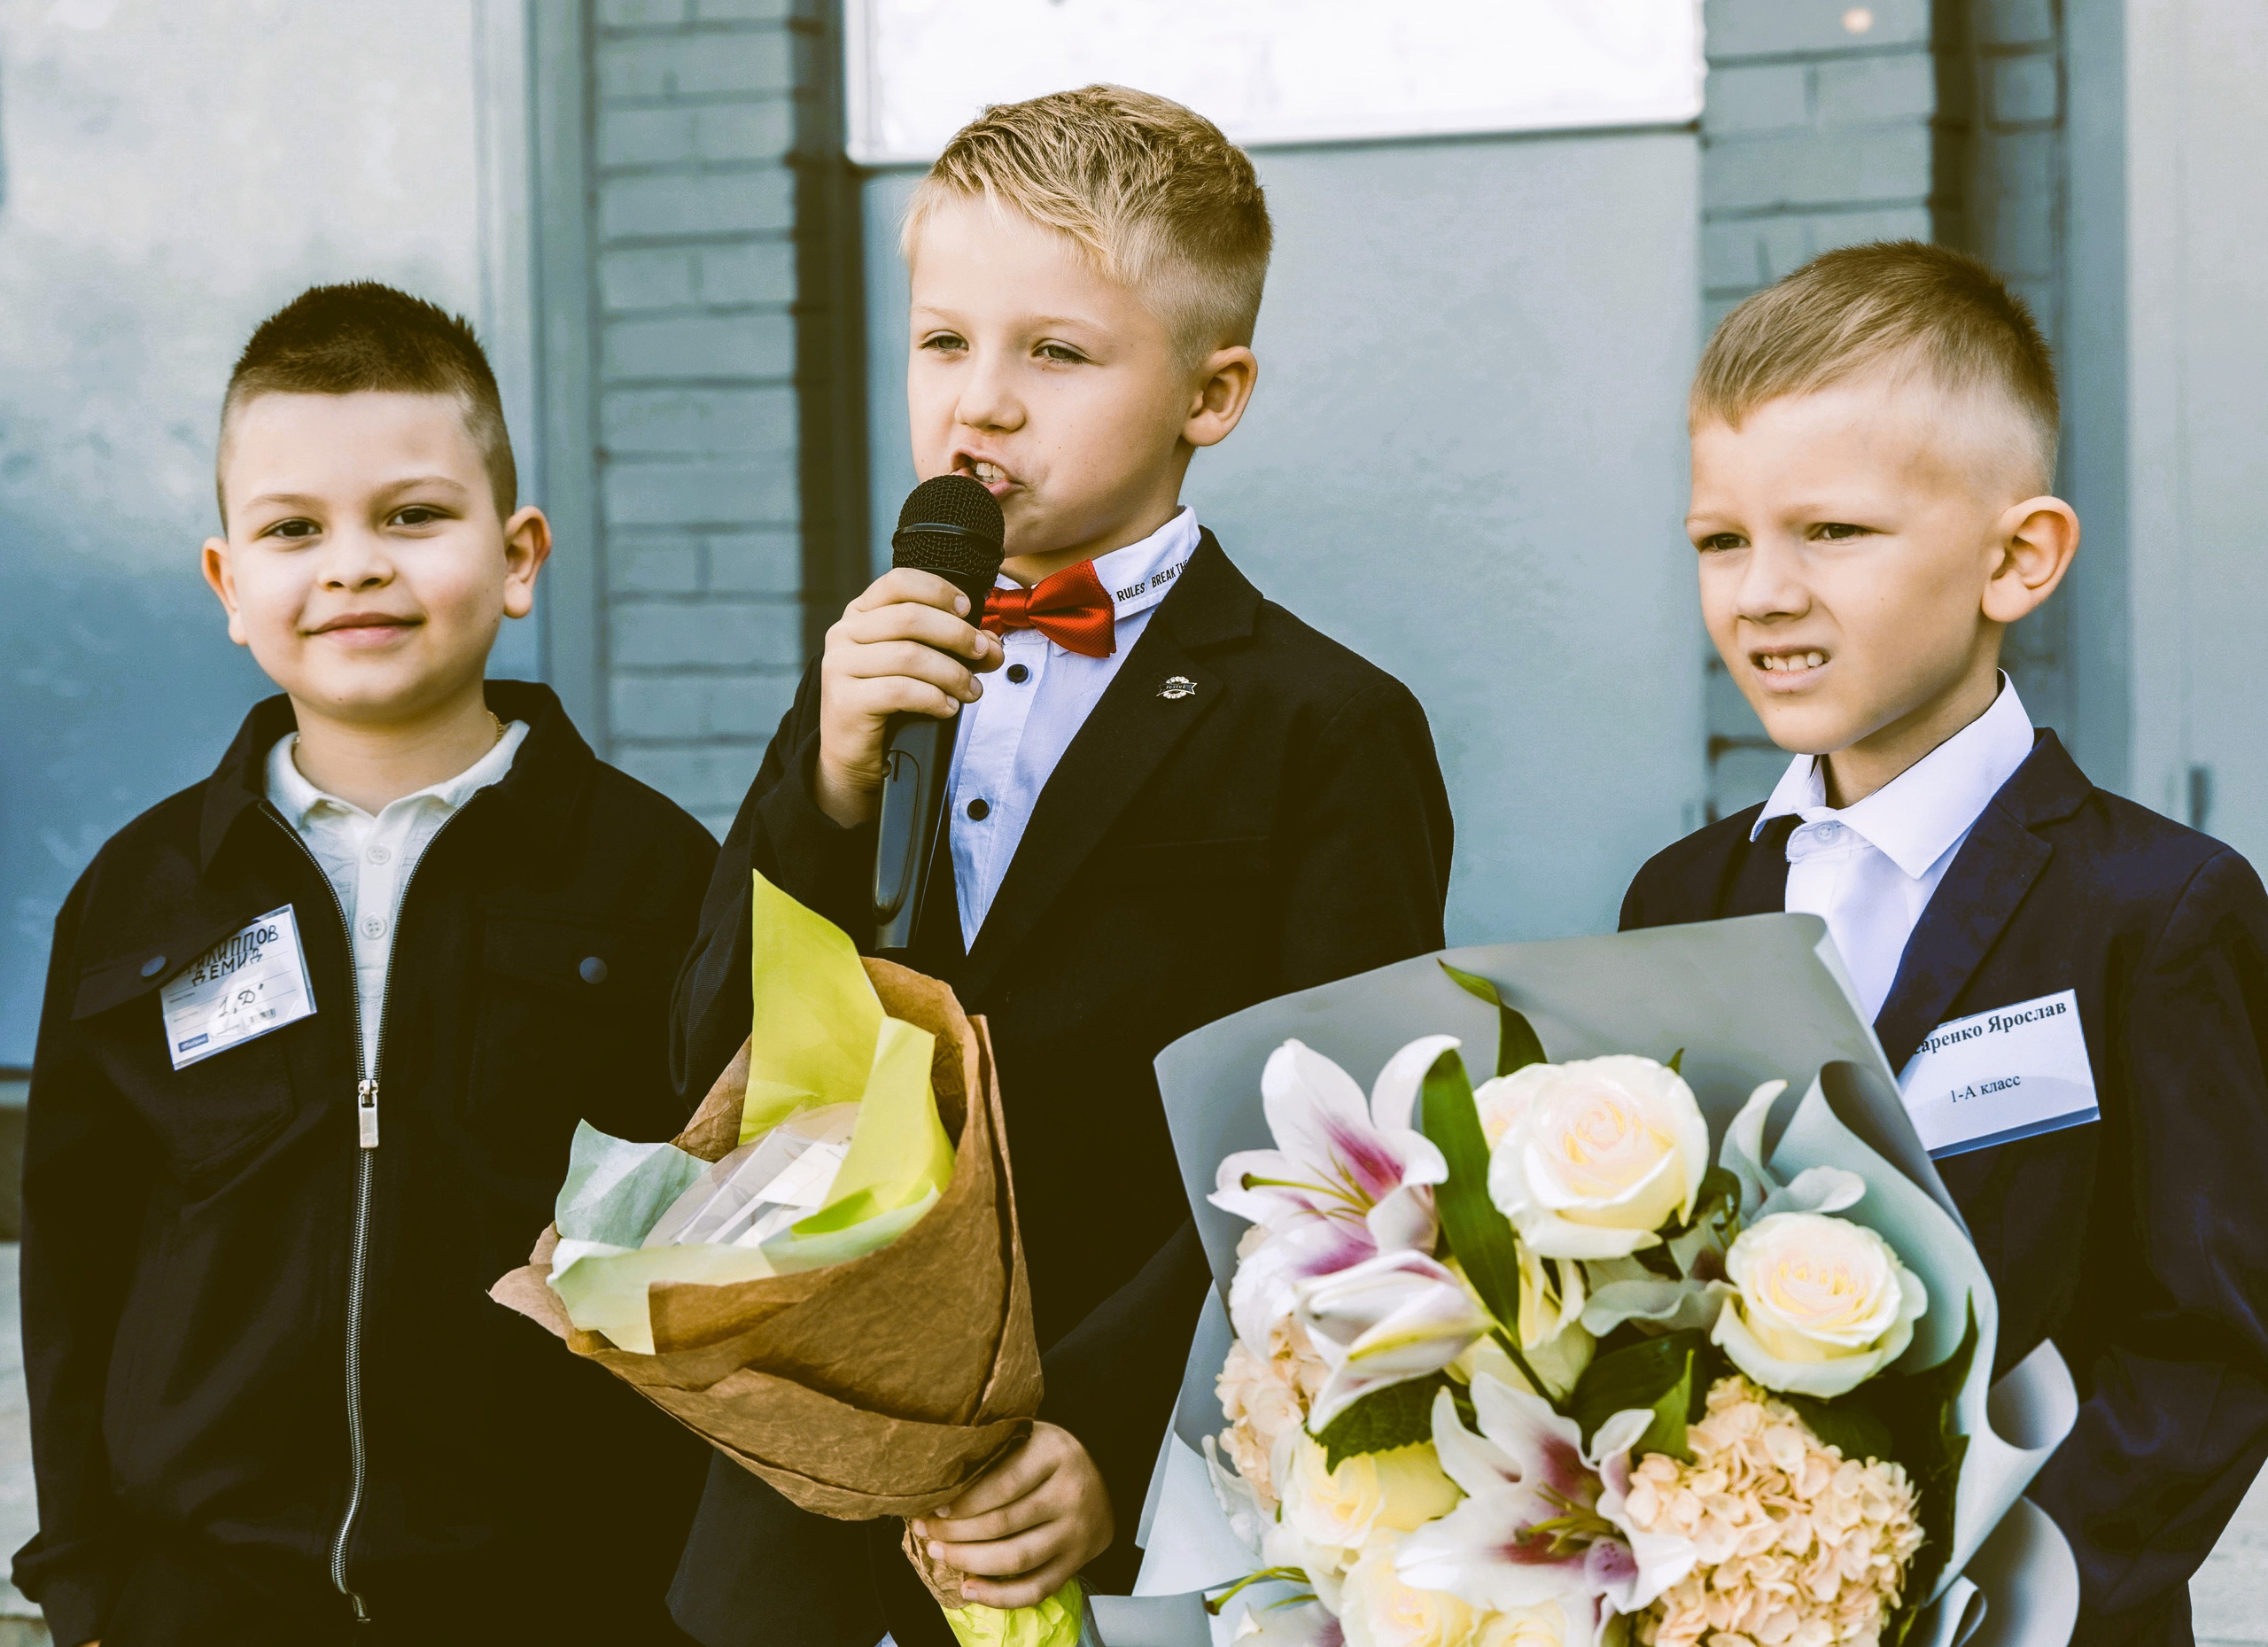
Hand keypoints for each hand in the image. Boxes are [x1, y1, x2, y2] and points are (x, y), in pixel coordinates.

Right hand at [814, 568, 1001, 826]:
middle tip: (984, 654)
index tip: (968, 609)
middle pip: (910, 617)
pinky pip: (899, 691)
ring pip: (909, 655)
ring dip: (952, 673)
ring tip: (972, 690)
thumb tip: (991, 643)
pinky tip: (948, 707)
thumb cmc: (888, 704)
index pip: (899, 582)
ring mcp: (840, 665)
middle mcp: (845, 633)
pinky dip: (933, 698)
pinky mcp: (845, 699)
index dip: (939, 590)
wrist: (855, 754)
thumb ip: (952, 647)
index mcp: (861, 614)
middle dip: (957, 635)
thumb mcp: (920, 665)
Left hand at [911, 1422, 1112, 1609]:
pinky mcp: (1076, 1562)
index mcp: (1055, 1454)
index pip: (1002, 1484)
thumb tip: (937, 1482)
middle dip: (956, 1533)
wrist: (1103, 1479)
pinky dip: (999, 1596)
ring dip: (970, 1562)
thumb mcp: (1028, 1436)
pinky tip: (970, 1589)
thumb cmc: (1049, 1455)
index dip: (964, 1502)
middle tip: (927, 1532)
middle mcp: (1070, 1493)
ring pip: (1016, 1559)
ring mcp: (1076, 1532)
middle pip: (1003, 1523)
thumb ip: (994, 1452)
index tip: (934, 1508)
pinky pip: (1036, 1588)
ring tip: (940, 1554)